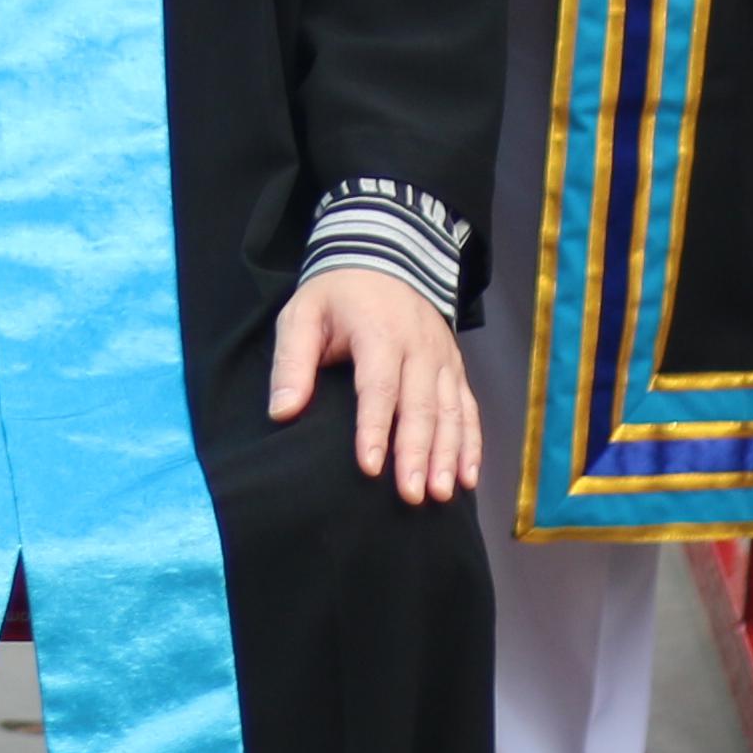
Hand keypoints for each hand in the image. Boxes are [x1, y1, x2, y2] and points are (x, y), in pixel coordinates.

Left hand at [268, 266, 480, 506]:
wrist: (383, 257)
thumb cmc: (336, 296)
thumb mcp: (302, 315)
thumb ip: (292, 362)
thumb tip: (281, 411)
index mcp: (380, 332)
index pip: (378, 386)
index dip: (374, 428)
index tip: (369, 468)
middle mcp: (419, 346)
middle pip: (421, 406)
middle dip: (416, 453)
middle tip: (410, 495)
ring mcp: (443, 357)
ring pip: (450, 411)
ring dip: (448, 455)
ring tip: (441, 494)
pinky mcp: (455, 368)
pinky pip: (468, 408)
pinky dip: (471, 443)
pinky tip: (468, 477)